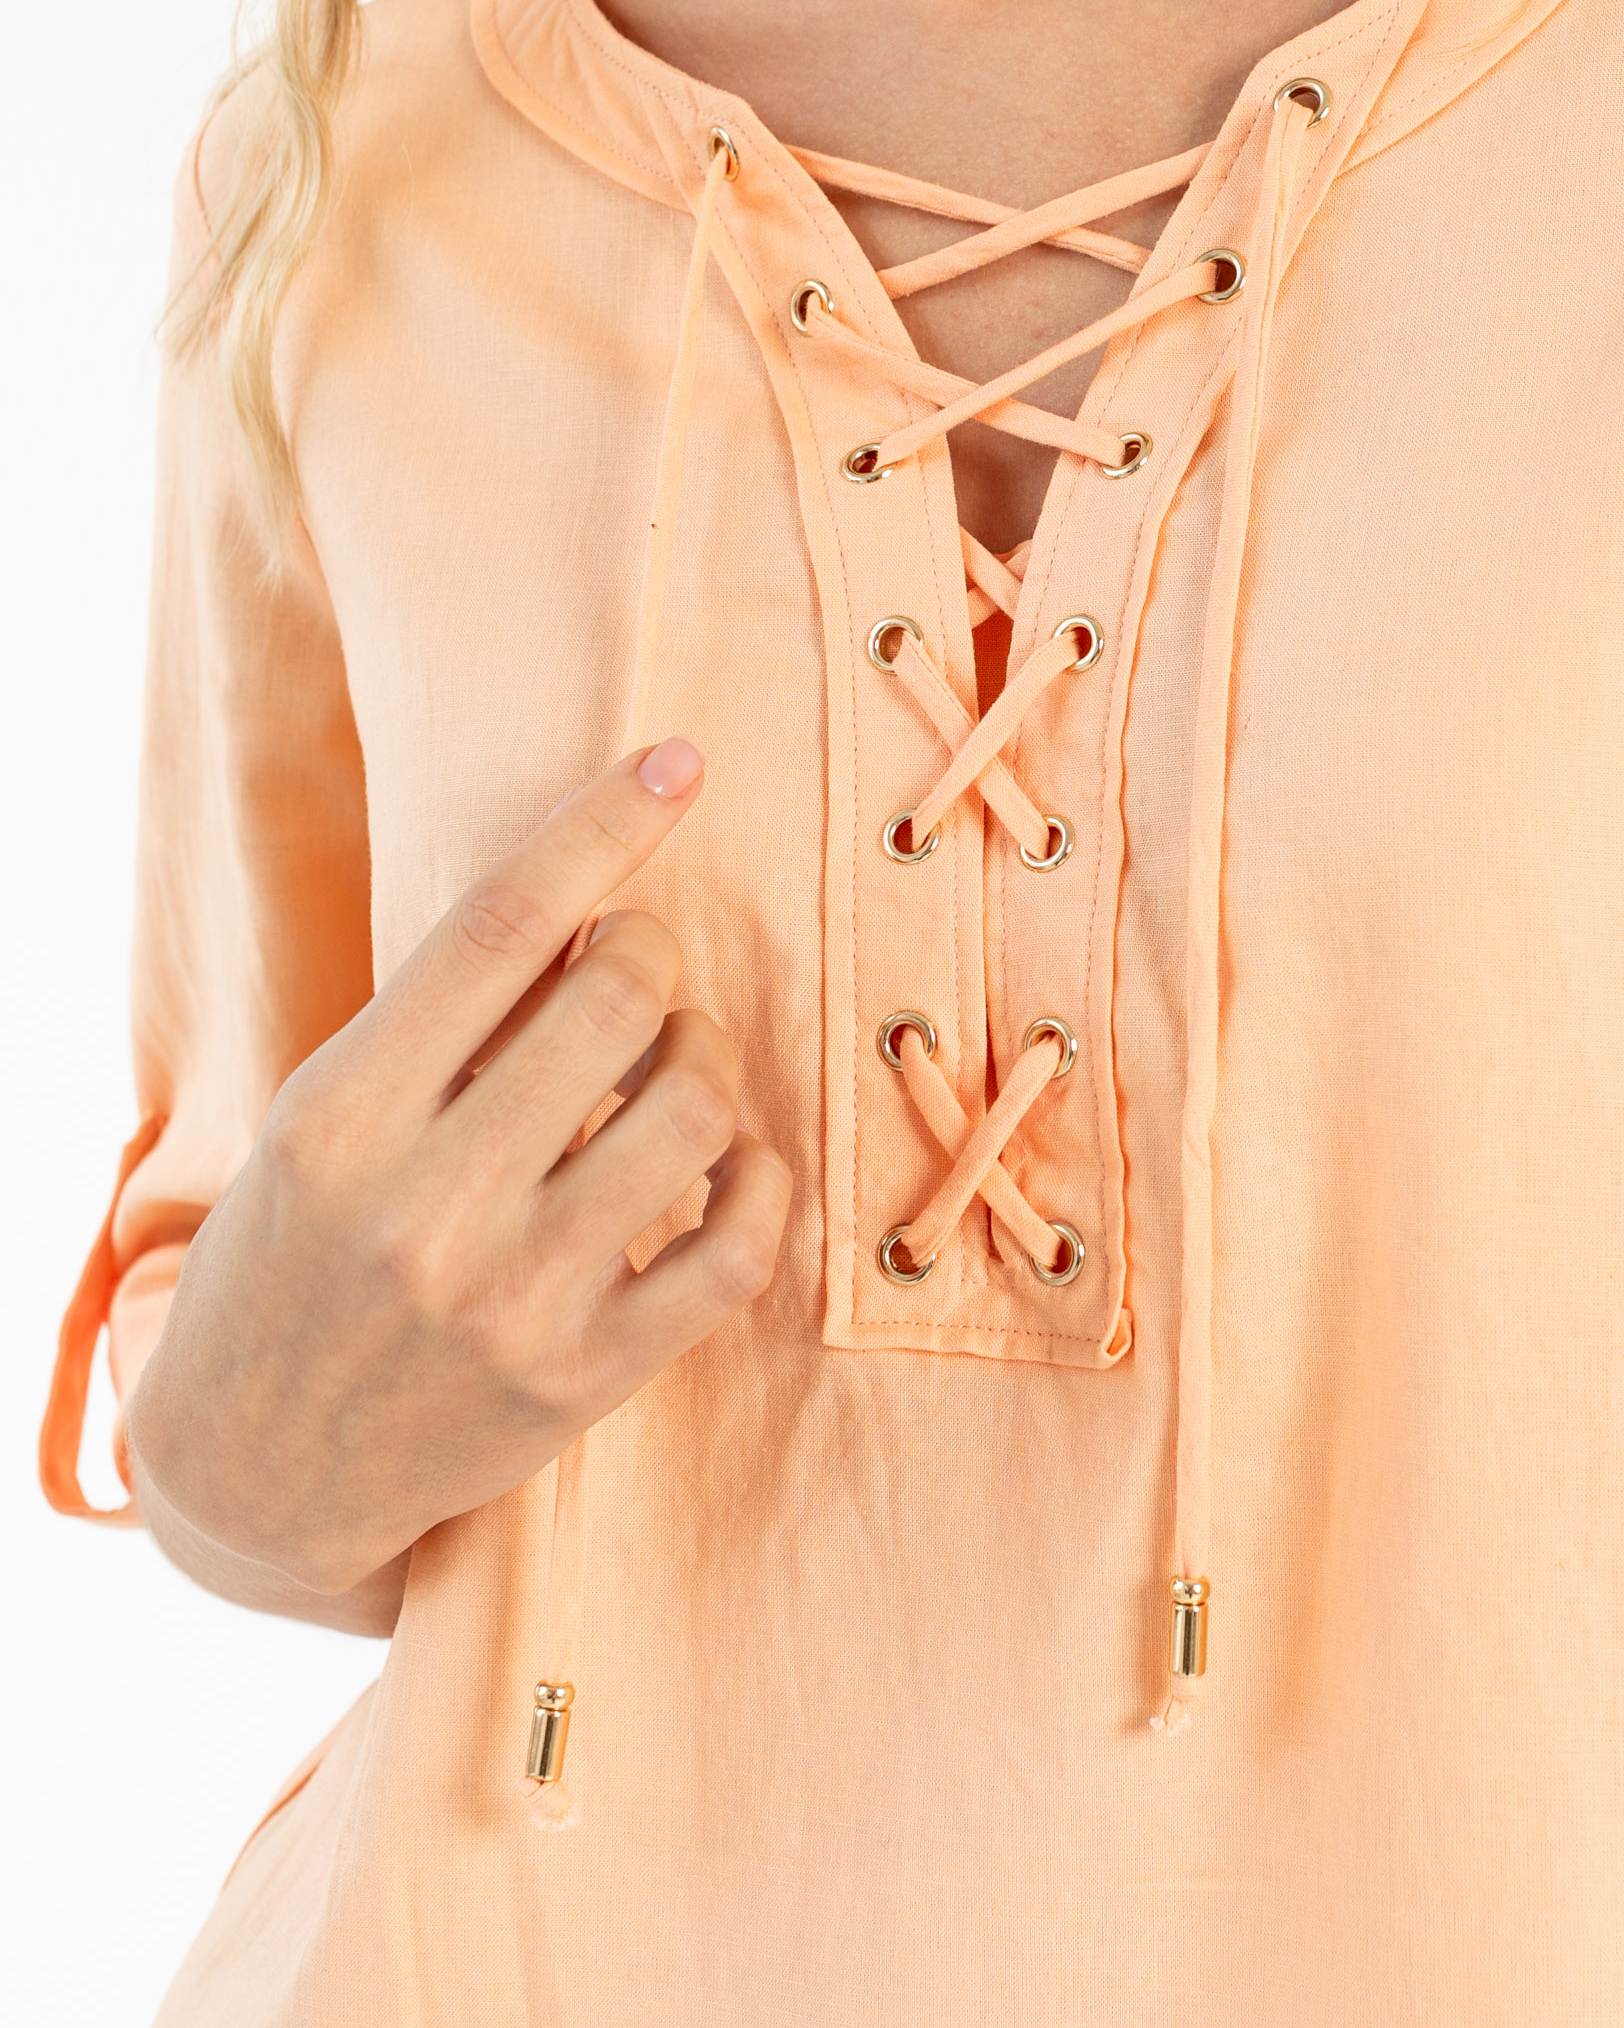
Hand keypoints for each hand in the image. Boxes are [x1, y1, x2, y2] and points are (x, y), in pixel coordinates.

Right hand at [128, 740, 789, 1596]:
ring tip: (670, 1064)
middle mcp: (423, 1208)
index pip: (499, 928)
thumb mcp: (323, 1120)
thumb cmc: (299, 1254)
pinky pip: (733, 1249)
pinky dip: (757, 1179)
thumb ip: (441, 1024)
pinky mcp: (581, 1381)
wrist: (256, 1472)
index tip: (677, 761)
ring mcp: (510, 1301)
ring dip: (704, 1055)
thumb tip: (593, 893)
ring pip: (692, 1108)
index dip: (602, 827)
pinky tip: (726, 1161)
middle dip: (650, 952)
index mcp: (340, 1118)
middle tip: (633, 969)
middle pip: (616, 1000)